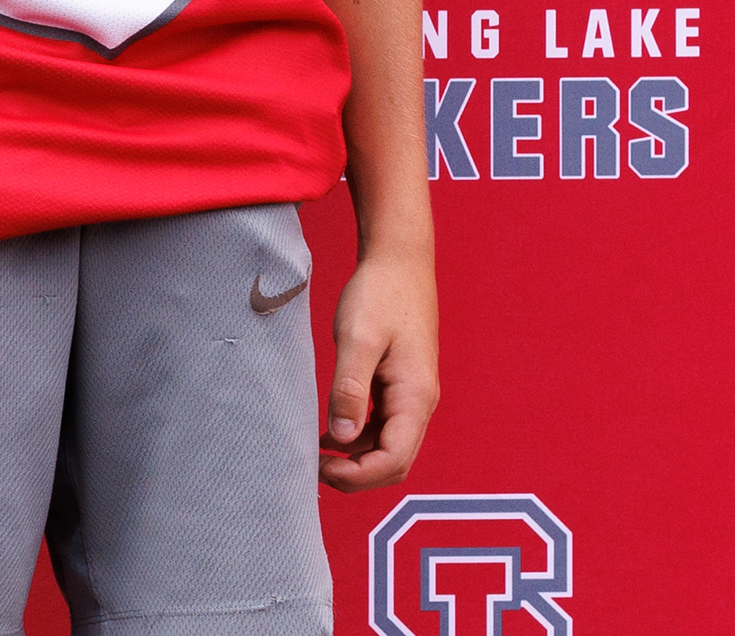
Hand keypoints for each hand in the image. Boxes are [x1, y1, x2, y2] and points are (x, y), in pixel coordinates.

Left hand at [319, 245, 438, 492]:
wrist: (399, 258)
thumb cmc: (380, 292)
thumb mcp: (358, 337)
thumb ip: (349, 388)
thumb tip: (340, 438)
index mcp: (415, 396)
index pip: (394, 460)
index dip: (358, 476)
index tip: (320, 468)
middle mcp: (420, 402)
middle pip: (394, 461)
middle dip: (356, 474)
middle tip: (314, 467)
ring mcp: (412, 393)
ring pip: (388, 445)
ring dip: (356, 457)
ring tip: (315, 453)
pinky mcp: (401, 383)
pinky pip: (383, 424)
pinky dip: (359, 436)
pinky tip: (330, 431)